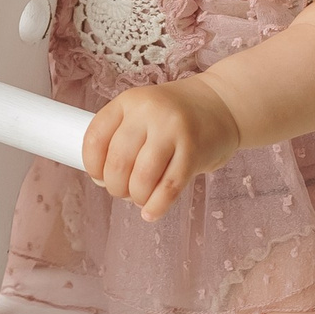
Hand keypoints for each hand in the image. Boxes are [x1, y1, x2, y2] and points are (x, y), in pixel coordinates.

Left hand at [82, 76, 242, 221]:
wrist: (222, 104)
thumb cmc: (175, 116)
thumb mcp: (143, 112)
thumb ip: (122, 137)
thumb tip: (102, 179)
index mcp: (129, 101)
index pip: (95, 138)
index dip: (92, 166)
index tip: (99, 177)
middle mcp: (149, 112)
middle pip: (117, 163)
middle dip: (115, 187)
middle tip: (122, 191)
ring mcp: (173, 131)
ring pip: (141, 179)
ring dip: (136, 197)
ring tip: (140, 197)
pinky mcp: (194, 151)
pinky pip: (168, 189)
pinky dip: (156, 206)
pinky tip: (151, 211)